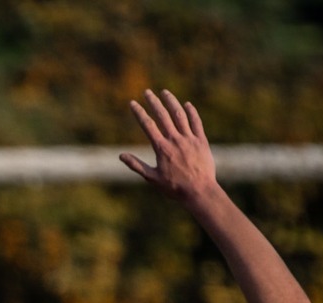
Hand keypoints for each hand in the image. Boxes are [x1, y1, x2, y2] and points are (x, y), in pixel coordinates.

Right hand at [121, 89, 219, 205]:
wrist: (199, 191)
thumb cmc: (174, 188)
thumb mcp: (152, 178)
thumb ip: (136, 165)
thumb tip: (121, 156)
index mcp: (161, 148)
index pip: (147, 125)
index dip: (139, 112)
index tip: (132, 103)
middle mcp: (175, 140)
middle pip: (162, 115)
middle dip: (153, 102)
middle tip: (147, 92)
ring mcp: (189, 138)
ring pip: (179, 115)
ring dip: (171, 102)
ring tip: (164, 92)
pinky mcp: (201, 140)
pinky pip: (196, 122)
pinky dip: (191, 112)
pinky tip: (187, 104)